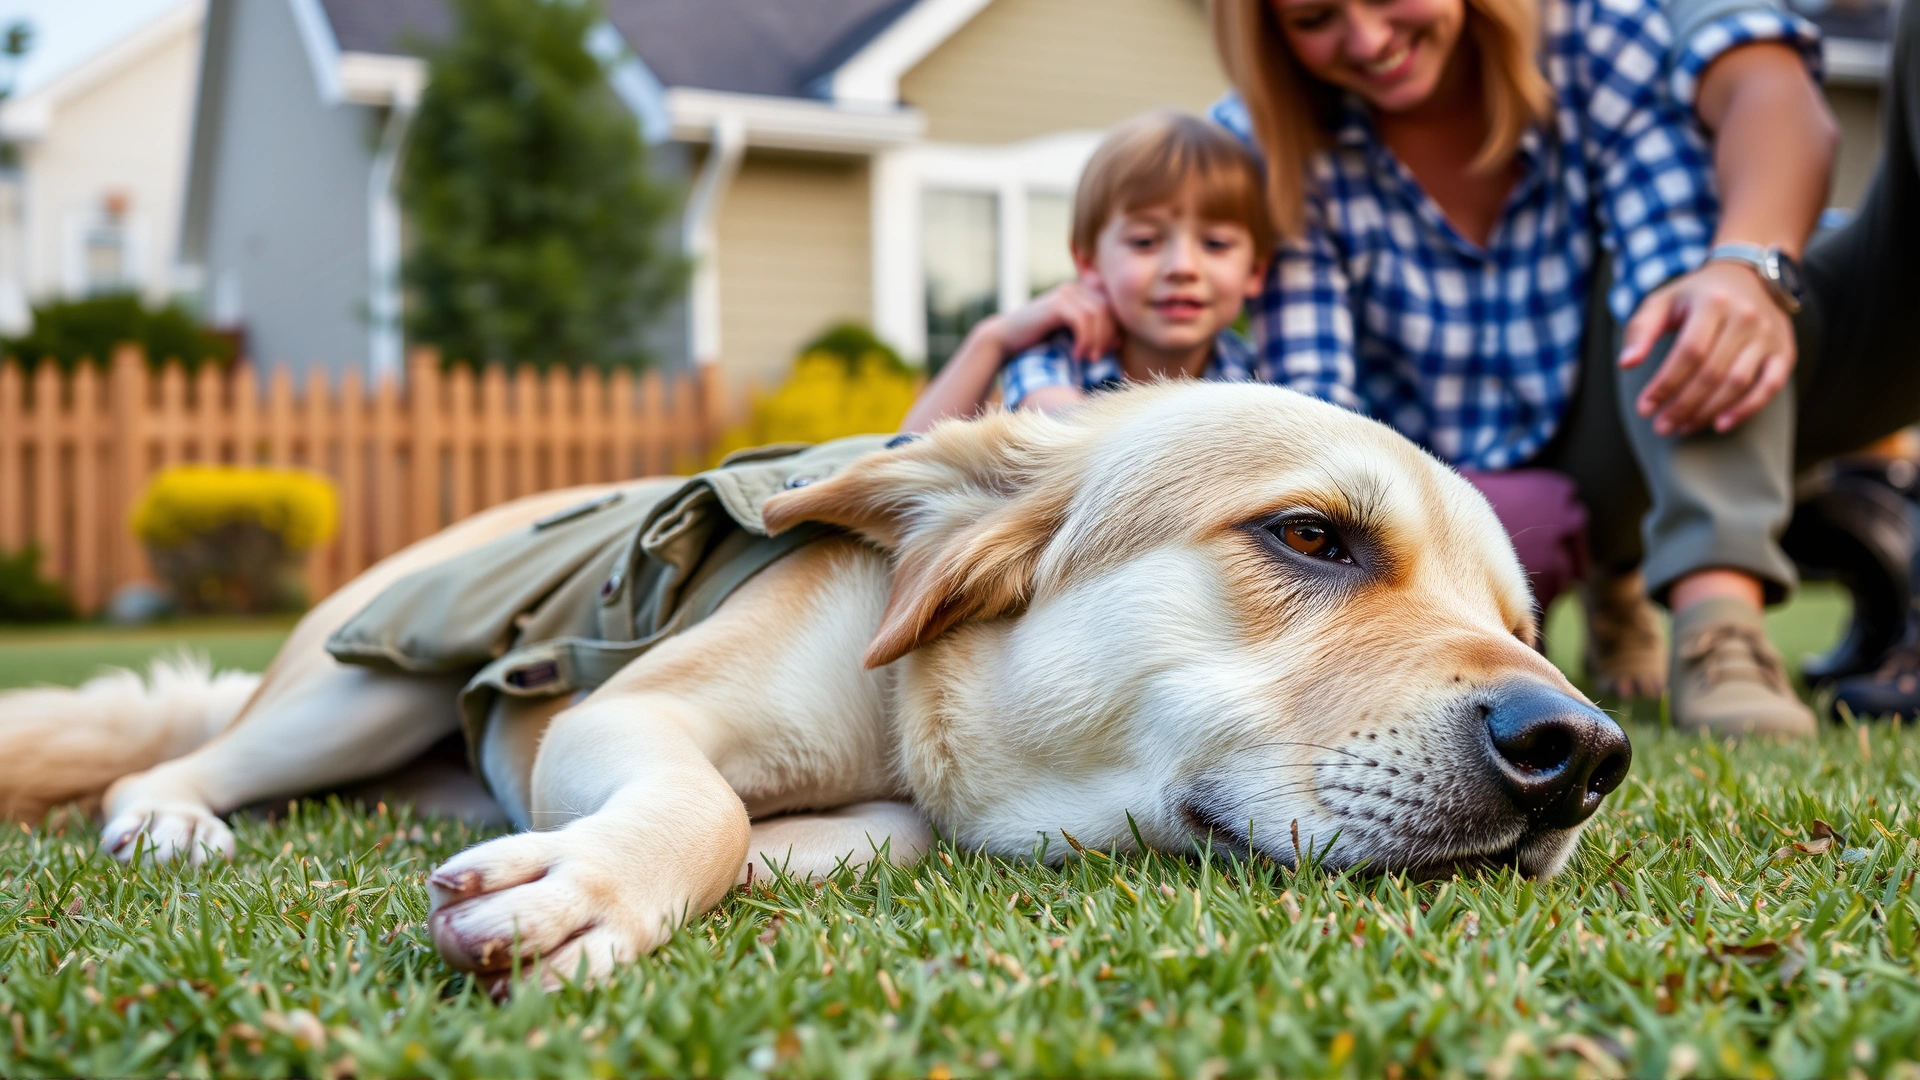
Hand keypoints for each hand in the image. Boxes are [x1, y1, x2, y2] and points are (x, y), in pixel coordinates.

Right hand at [996, 279, 1116, 360]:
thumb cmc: (1037, 341)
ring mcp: (1065, 293)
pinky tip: (1077, 354)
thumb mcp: (1069, 335)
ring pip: (1098, 314)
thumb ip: (1090, 332)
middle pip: (1108, 309)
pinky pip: (1082, 320)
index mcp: (1081, 292)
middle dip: (1108, 336)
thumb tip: (1119, 340)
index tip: (1109, 350)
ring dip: (1097, 340)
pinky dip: (1085, 339)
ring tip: (1090, 359)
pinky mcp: (1056, 303)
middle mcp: (1075, 288)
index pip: (1111, 307)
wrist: (1004, 339)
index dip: (1115, 329)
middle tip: (1099, 357)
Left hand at [1618, 261, 1796, 436]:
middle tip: (1661, 426)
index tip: (1645, 407)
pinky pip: (1770, 386)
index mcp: (1712, 303)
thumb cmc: (1696, 295)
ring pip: (1738, 383)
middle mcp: (1745, 317)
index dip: (1665, 384)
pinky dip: (1746, 409)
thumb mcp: (1663, 302)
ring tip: (1682, 427)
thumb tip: (1626, 363)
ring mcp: (1767, 335)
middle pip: (1712, 372)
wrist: (1750, 275)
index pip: (1689, 352)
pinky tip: (1720, 424)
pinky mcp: (1784, 351)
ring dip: (1707, 411)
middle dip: (1683, 405)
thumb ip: (1641, 330)